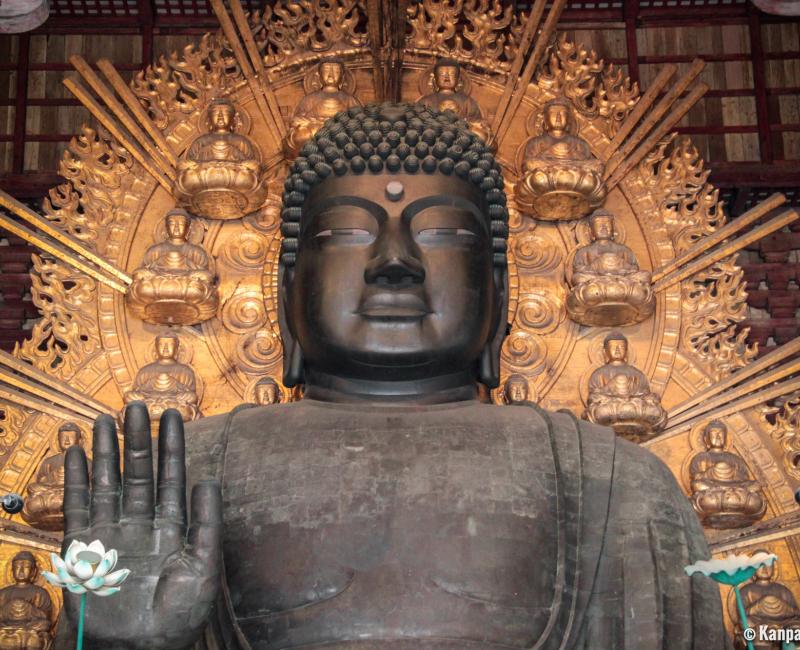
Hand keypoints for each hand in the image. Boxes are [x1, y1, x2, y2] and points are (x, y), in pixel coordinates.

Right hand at [62, 402, 220, 648]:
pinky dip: (75, 480)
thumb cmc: (176, 618)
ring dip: (106, 451)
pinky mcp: (83, 548)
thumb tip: (207, 480)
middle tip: (137, 404)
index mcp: (172, 528)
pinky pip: (78, 507)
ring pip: (108, 482)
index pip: (171, 477)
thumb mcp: (202, 568)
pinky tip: (75, 453)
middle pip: (138, 473)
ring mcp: (111, 534)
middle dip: (138, 439)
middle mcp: (141, 525)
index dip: (171, 446)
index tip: (173, 414)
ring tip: (105, 419)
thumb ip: (206, 524)